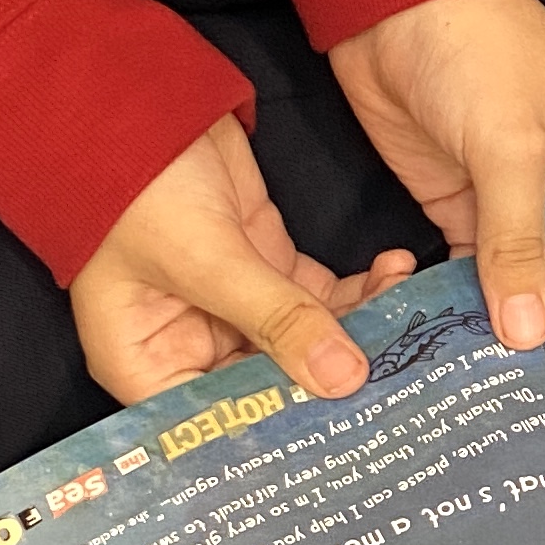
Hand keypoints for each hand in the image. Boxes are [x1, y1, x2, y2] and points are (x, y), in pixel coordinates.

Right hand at [70, 113, 416, 407]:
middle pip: (271, 389)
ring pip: (307, 341)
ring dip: (360, 331)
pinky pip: (320, 297)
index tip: (345, 441)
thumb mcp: (206, 258)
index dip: (278, 437)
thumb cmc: (136, 188)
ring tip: (410, 320)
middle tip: (400, 391)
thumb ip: (276, 318)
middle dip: (334, 386)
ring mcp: (233, 306)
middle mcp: (191, 346)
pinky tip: (396, 276)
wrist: (134, 103)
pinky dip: (360, 291)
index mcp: (148, 365)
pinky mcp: (267, 265)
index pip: (218, 426)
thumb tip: (344, 381)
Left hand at [329, 0, 544, 352]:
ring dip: (510, 324)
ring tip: (518, 395)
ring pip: (520, 278)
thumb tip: (529, 334)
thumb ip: (517, 241)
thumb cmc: (476, 48)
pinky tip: (464, 353)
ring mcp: (511, 199)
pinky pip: (468, 271)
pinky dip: (462, 306)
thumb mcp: (509, 146)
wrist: (385, 1)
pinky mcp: (459, 207)